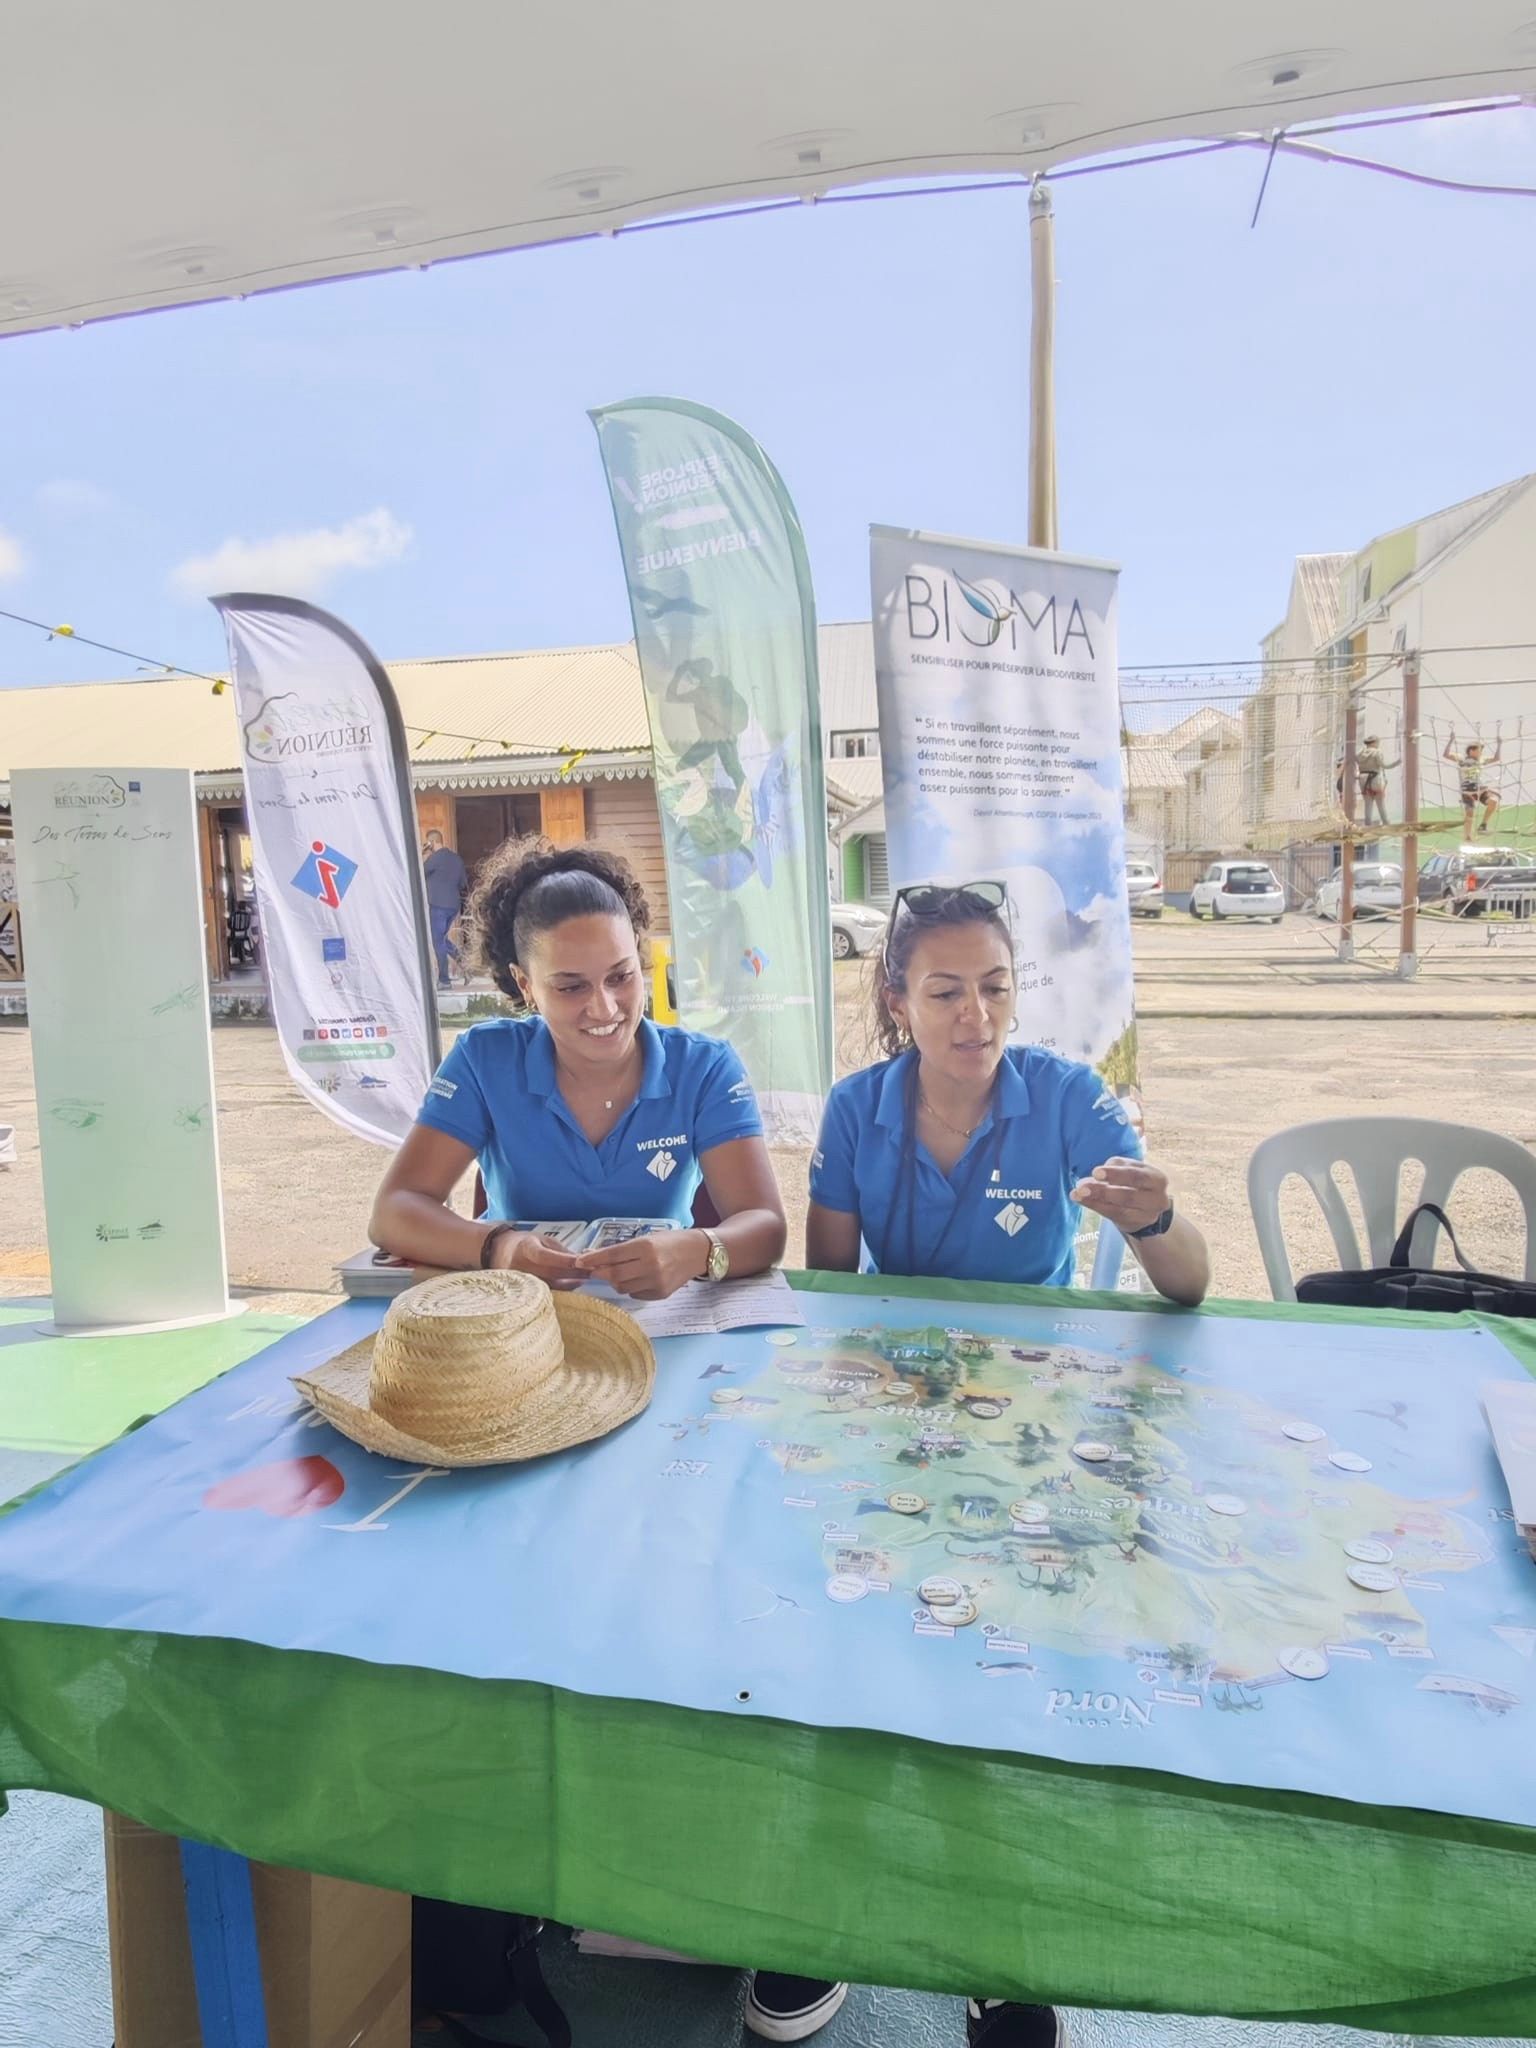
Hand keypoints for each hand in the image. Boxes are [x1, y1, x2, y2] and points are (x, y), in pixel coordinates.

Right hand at [496, 1230, 588, 1290]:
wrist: (497, 1252)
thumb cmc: (524, 1243)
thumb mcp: (541, 1239)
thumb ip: (560, 1250)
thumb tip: (581, 1260)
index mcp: (526, 1249)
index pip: (546, 1257)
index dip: (564, 1260)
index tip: (582, 1261)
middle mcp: (522, 1266)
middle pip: (552, 1273)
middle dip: (574, 1273)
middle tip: (593, 1271)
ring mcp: (521, 1281)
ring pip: (551, 1285)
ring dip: (571, 1282)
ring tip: (586, 1278)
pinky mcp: (523, 1291)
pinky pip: (546, 1291)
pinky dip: (562, 1288)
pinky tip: (573, 1284)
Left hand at [580, 1229, 708, 1300]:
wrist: (698, 1253)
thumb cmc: (671, 1241)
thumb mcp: (647, 1239)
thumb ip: (623, 1250)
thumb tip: (594, 1256)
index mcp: (646, 1247)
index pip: (612, 1255)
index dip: (593, 1259)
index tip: (580, 1261)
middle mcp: (651, 1265)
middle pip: (614, 1275)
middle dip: (600, 1273)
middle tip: (594, 1270)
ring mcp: (656, 1282)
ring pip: (622, 1287)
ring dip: (615, 1281)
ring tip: (620, 1272)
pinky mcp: (660, 1294)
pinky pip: (635, 1294)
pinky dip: (630, 1287)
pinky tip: (637, 1278)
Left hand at [1070, 1157, 1170, 1236]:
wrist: (1146, 1205)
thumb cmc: (1134, 1180)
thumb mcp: (1129, 1168)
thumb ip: (1114, 1168)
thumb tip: (1093, 1177)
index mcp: (1157, 1179)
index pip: (1136, 1176)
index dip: (1116, 1175)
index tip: (1095, 1172)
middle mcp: (1157, 1199)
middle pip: (1129, 1196)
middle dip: (1103, 1191)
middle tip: (1082, 1187)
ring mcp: (1147, 1216)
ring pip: (1119, 1209)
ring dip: (1095, 1201)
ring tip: (1078, 1193)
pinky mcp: (1135, 1225)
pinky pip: (1112, 1216)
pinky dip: (1094, 1206)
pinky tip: (1079, 1199)